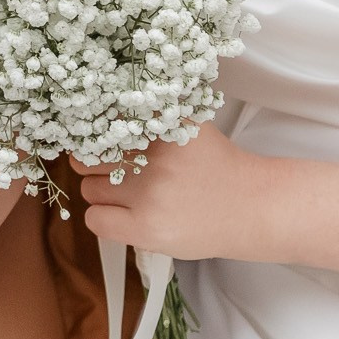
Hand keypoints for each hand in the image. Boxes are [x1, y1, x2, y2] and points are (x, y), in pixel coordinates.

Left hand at [77, 125, 265, 261]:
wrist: (249, 207)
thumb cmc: (215, 168)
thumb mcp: (187, 128)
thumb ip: (151, 116)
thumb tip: (103, 109)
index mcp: (161, 127)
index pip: (105, 122)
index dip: (97, 133)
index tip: (99, 140)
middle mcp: (154, 158)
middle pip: (90, 156)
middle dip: (96, 162)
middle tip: (111, 169)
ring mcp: (149, 194)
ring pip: (89, 188)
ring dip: (100, 191)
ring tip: (125, 195)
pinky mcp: (146, 228)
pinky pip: (96, 219)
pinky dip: (102, 217)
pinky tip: (122, 215)